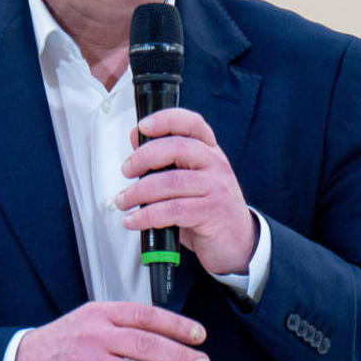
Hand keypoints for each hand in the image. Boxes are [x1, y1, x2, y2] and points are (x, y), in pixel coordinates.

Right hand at [13, 301, 208, 360]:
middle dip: (179, 357)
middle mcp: (95, 336)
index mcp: (100, 315)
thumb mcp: (89, 320)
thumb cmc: (64, 342)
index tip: (198, 335)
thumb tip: (167, 337)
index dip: (176, 325)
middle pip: (145, 345)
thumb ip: (123, 325)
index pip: (145, 315)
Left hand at [117, 108, 259, 276]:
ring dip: (138, 192)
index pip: (192, 124)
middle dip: (143, 158)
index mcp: (208, 151)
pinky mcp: (212, 213)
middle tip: (126, 171)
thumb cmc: (208, 207)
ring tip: (123, 200)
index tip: (143, 126)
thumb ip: (165, 161)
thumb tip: (136, 140)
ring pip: (171, 182)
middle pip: (177, 148)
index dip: (166, 120)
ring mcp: (216, 188)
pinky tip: (134, 220)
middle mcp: (215, 165)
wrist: (237, 240)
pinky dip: (147, 216)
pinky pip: (173, 210)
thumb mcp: (189, 179)